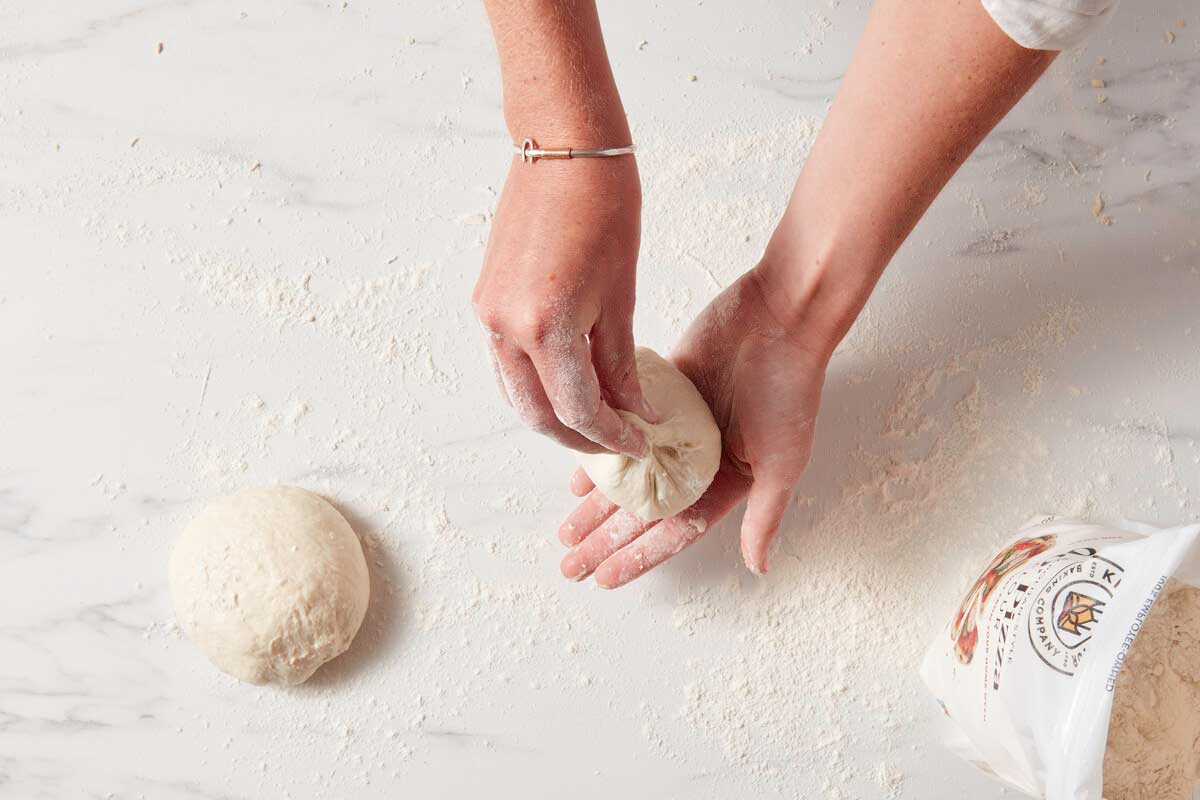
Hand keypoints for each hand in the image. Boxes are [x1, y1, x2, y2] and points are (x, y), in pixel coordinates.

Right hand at [473, 156, 654, 456]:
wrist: (563, 149)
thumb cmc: (604, 207)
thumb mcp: (622, 294)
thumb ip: (620, 361)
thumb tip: (633, 409)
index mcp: (546, 326)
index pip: (578, 408)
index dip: (611, 435)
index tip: (639, 444)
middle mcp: (506, 327)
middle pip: (539, 412)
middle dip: (579, 437)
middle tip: (617, 444)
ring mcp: (488, 314)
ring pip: (517, 392)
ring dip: (553, 415)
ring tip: (595, 421)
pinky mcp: (485, 300)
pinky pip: (506, 362)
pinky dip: (535, 384)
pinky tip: (565, 386)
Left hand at [558, 267, 828, 586]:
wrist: (779, 317)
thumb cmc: (790, 389)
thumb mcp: (782, 462)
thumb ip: (765, 515)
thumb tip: (759, 568)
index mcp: (727, 481)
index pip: (673, 531)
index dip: (639, 556)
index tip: (604, 577)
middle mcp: (699, 460)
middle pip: (643, 510)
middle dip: (607, 538)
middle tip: (571, 562)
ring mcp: (678, 428)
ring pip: (628, 474)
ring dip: (598, 502)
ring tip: (566, 528)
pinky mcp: (662, 393)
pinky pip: (623, 429)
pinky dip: (601, 450)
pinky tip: (577, 473)